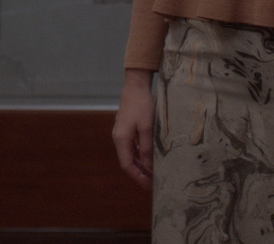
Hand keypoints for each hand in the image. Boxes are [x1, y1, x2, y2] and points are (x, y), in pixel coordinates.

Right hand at [111, 68, 155, 189]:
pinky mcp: (125, 129)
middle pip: (127, 162)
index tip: (150, 186)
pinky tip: (149, 159)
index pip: (127, 166)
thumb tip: (148, 166)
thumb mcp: (148, 128)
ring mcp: (121, 133)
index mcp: (121, 139)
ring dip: (140, 166)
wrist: (135, 86)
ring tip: (153, 174)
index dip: (138, 178)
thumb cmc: (142, 105)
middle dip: (140, 174)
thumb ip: (147, 148)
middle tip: (154, 184)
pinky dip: (139, 156)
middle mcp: (118, 138)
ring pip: (129, 156)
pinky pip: (131, 148)